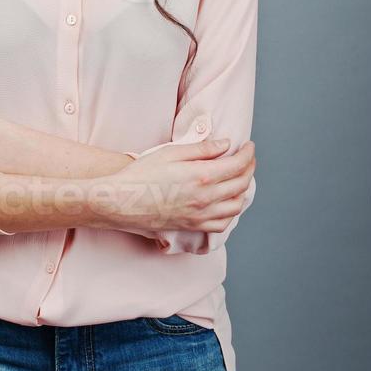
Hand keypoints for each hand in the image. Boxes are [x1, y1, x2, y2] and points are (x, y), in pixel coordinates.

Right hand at [96, 139, 255, 235]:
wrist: (122, 202)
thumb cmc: (141, 174)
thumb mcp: (170, 152)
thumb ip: (201, 149)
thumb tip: (226, 145)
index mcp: (201, 176)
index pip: (237, 165)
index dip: (248, 154)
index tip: (249, 146)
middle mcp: (206, 198)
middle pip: (241, 184)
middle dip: (249, 168)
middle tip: (247, 158)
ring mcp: (200, 215)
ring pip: (236, 205)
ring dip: (243, 190)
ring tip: (239, 178)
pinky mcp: (193, 226)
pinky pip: (223, 223)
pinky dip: (232, 211)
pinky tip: (227, 202)